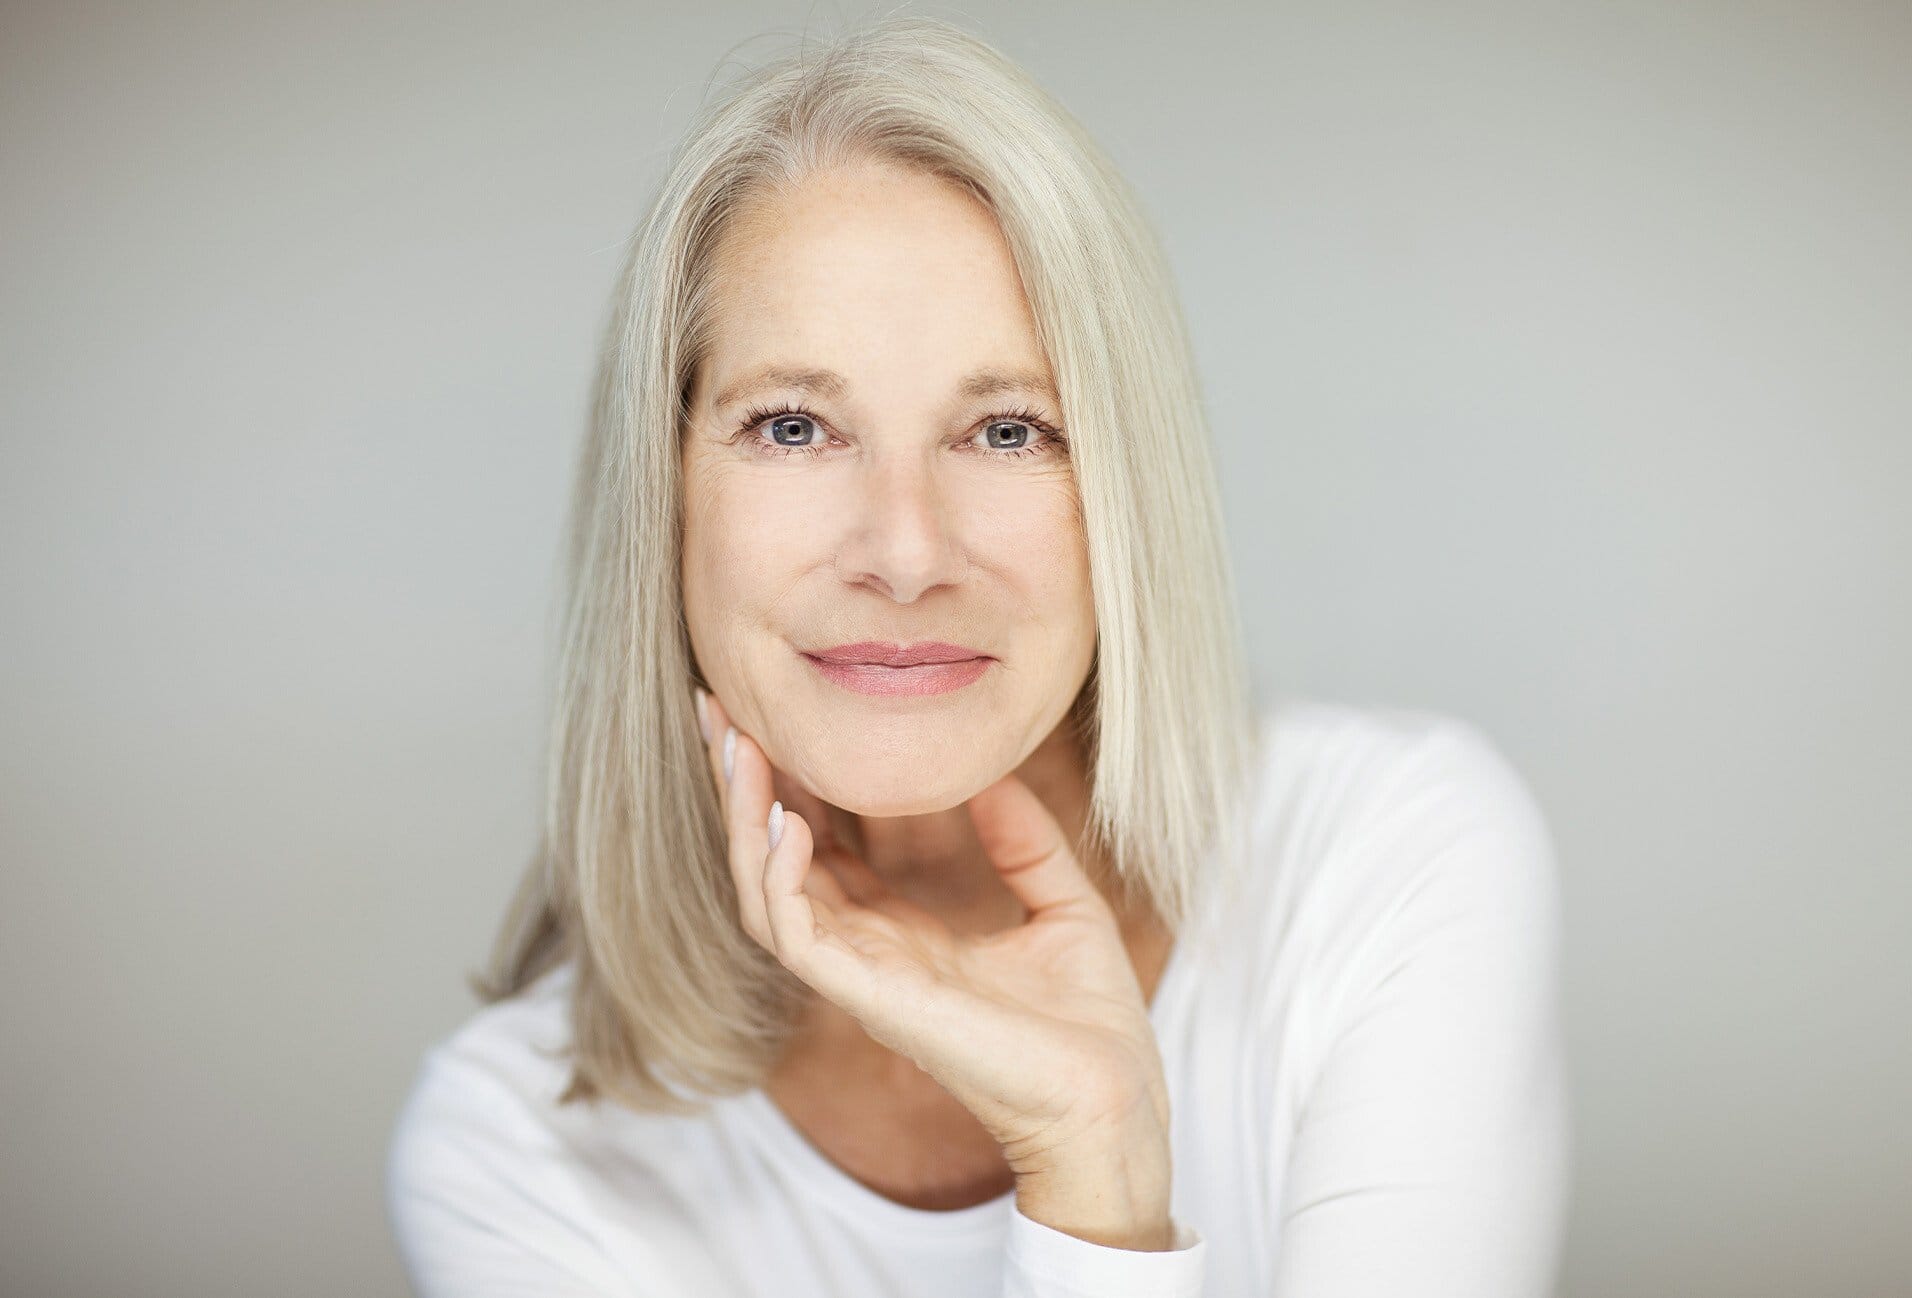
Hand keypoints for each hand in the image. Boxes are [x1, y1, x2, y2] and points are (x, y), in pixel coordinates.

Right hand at [694, 686, 1171, 1173]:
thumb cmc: (1092, 1025)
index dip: (789, 785)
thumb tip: (995, 772)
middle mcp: (866, 953)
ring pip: (763, 892)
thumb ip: (1023, 840)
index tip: (767, 715)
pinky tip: (788, 820)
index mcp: (902, 935)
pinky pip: (796, 935)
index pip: (818, 849)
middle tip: (714, 706)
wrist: (1114, 1100)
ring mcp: (862, 978)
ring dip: (743, 819)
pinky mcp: (871, 999)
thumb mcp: (1064, 903)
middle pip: (771, 861)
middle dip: (739, 787)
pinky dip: (780, 876)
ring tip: (735, 746)